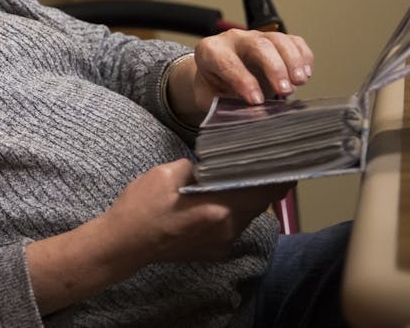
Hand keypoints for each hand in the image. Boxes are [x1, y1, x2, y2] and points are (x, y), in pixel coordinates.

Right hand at [27, 159, 287, 311]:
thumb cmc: (141, 205)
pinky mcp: (215, 252)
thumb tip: (212, 165)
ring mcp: (222, 244)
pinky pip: (233, 228)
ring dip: (247, 199)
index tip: (289, 162)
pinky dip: (233, 214)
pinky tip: (219, 203)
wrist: (125, 243)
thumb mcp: (165, 174)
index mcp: (218, 207)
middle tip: (267, 165)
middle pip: (260, 204)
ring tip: (243, 180)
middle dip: (264, 185)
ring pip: (247, 216)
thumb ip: (196, 168)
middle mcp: (227, 228)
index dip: (280, 177)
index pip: (263, 191)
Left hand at [189, 28, 313, 110]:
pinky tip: (306, 74)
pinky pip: (293, 41)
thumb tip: (247, 117)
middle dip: (274, 68)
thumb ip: (224, 106)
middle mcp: (233, 40)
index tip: (256, 101)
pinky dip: (303, 56)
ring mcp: (256, 36)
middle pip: (257, 45)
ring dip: (293, 61)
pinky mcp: (275, 39)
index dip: (243, 81)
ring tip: (299, 82)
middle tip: (284, 90)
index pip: (227, 62)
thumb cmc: (214, 87)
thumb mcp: (210, 98)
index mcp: (210, 51)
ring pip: (278, 40)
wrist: (218, 75)